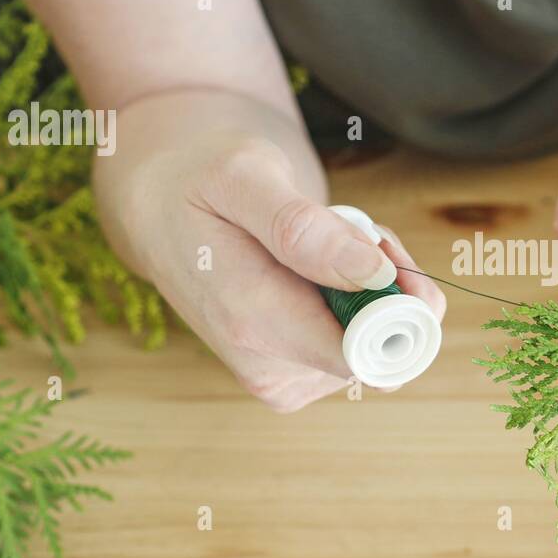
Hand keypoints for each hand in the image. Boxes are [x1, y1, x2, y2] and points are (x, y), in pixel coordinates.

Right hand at [94, 90, 445, 411]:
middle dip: (391, 284)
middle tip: (354, 225)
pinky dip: (362, 301)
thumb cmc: (201, 180)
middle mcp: (270, 370)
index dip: (398, 301)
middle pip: (384, 349)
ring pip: (381, 346)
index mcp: (254, 325)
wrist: (159, 208)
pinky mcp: (296, 377)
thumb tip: (375, 275)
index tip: (380, 243)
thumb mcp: (244, 176)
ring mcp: (284, 381)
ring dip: (376, 287)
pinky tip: (325, 265)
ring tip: (329, 238)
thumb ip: (303, 229)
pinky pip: (363, 348)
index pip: (368, 354)